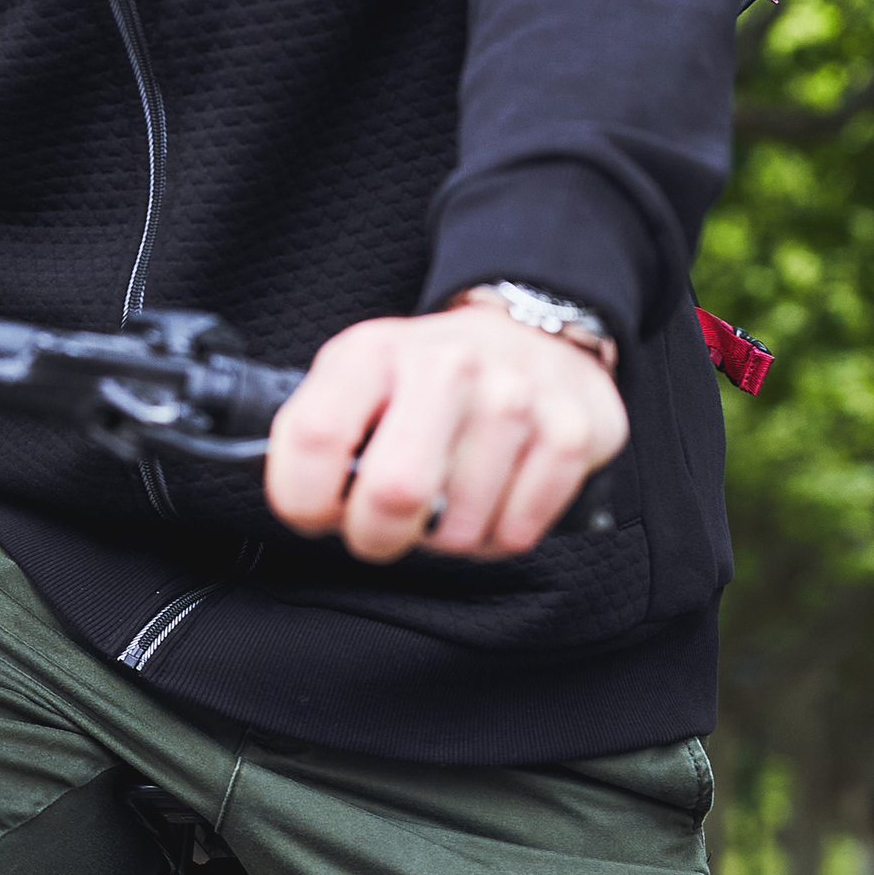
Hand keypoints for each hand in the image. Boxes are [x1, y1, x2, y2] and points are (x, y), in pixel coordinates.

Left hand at [264, 297, 627, 561]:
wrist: (527, 336)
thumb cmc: (425, 383)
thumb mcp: (357, 384)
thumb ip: (317, 438)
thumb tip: (306, 507)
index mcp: (372, 353)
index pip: (314, 436)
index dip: (303, 499)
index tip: (316, 512)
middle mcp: (446, 364)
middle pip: (395, 492)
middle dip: (378, 537)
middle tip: (383, 529)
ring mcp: (514, 394)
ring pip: (461, 527)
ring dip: (448, 537)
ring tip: (449, 500)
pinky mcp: (570, 429)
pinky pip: (518, 530)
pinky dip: (500, 535)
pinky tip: (496, 499)